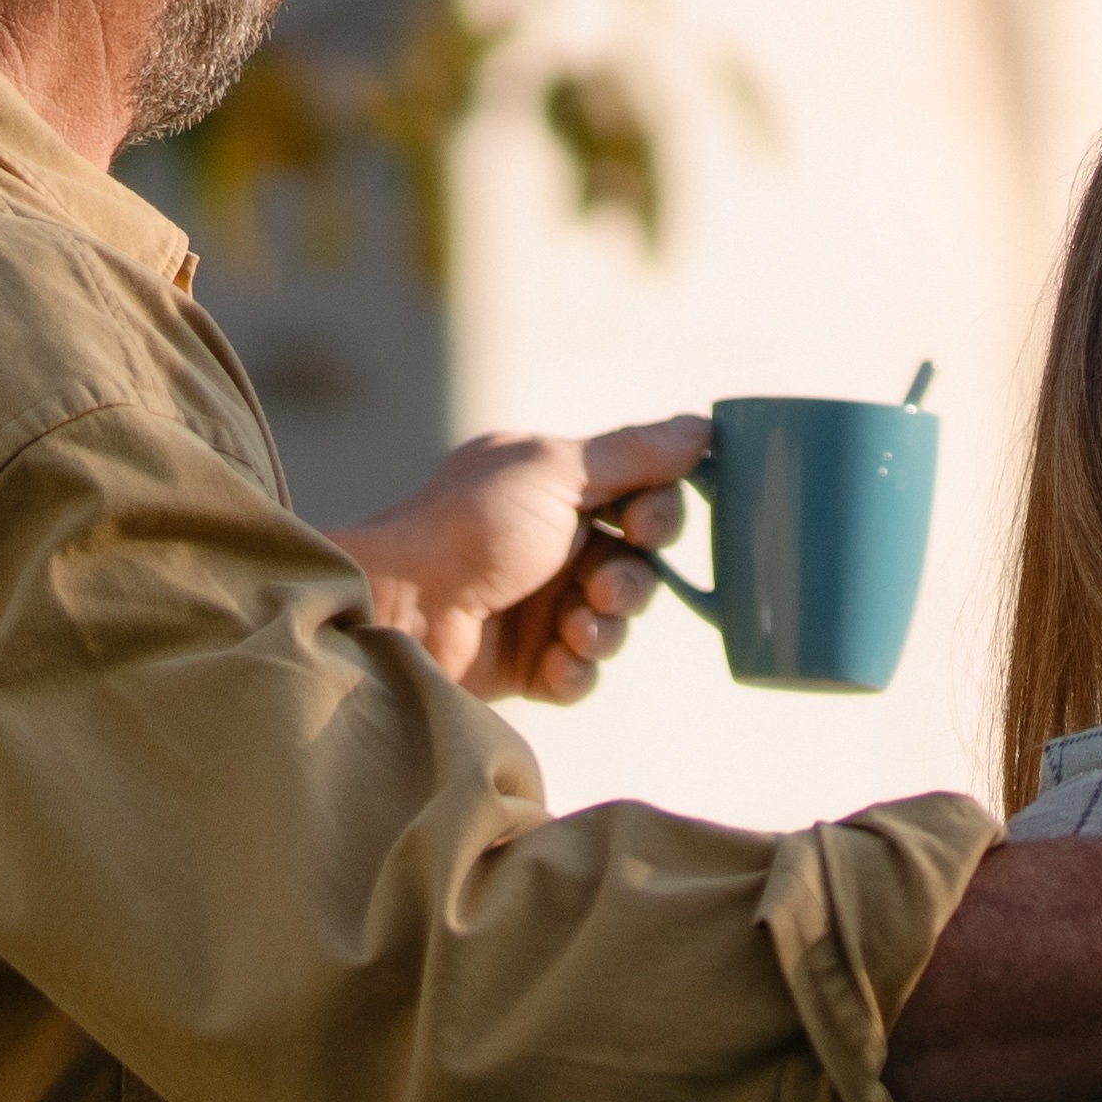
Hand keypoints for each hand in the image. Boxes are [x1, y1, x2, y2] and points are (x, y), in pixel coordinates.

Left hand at [334, 416, 706, 702]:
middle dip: (630, 582)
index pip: (639, 500)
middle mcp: (549, 545)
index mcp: (553, 490)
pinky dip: (575, 668)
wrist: (396, 608)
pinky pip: (581, 673)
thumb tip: (704, 428)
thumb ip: (633, 455)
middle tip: (600, 588)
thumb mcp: (554, 473)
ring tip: (572, 628)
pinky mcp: (523, 665)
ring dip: (605, 628)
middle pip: (636, 568)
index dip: (657, 515)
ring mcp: (536, 606)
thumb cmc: (468, 527)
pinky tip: (553, 660)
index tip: (644, 525)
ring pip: (614, 624)